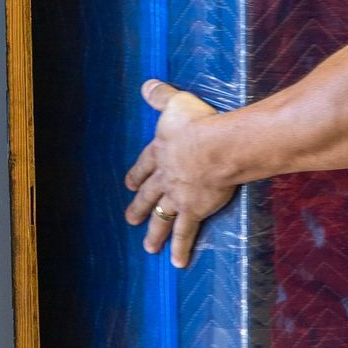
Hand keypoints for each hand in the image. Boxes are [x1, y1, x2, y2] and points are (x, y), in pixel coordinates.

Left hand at [123, 79, 234, 267]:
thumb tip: (147, 85)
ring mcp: (178, 196)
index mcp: (161, 152)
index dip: (137, 174)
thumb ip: (160, 96)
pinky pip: (186, 232)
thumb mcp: (175, 103)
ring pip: (163, 217)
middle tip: (130, 219)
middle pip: (150, 194)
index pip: (145, 165)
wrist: (216, 148)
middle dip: (140, 207)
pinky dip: (181, 247)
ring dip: (154, 232)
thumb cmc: (198, 123)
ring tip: (148, 247)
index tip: (130, 184)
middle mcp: (165, 177)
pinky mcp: (194, 210)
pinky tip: (177, 262)